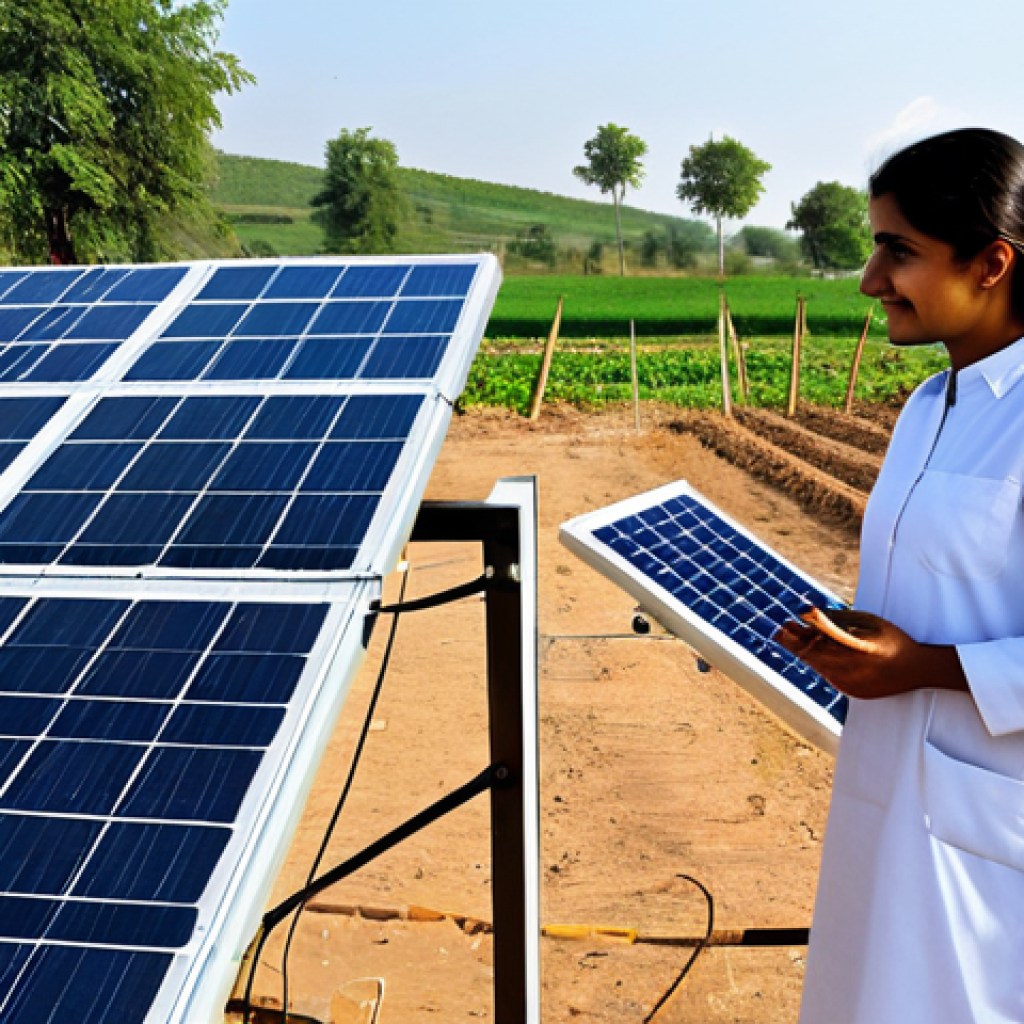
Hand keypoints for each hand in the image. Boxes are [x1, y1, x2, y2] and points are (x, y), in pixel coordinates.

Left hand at [773, 609, 966, 699]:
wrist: (916, 670)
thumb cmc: (892, 640)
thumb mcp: (870, 622)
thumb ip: (840, 619)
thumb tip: (810, 614)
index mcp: (860, 648)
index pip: (823, 639)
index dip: (803, 632)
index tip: (790, 621)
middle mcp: (854, 669)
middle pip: (814, 655)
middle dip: (794, 642)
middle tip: (780, 631)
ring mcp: (852, 683)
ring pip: (818, 666)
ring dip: (803, 651)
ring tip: (788, 636)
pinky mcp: (852, 692)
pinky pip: (828, 675)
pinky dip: (819, 662)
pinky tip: (813, 651)